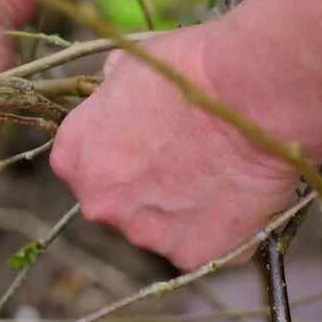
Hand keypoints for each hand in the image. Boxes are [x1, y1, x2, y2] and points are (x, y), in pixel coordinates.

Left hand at [49, 25, 300, 269]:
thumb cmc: (190, 69)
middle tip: (190, 159)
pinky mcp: (191, 254)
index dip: (122, 151)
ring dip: (185, 210)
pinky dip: (223, 229)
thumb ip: (112, 95)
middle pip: (121, 202)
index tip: (152, 139)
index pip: (88, 164)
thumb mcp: (130, 67)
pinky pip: (206, 246)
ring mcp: (144, 234)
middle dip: (149, 187)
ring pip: (162, 228)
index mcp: (73, 157)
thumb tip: (115, 94)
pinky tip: (241, 195)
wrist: (248, 95)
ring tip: (222, 174)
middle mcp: (98, 203)